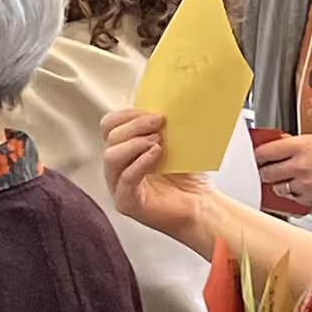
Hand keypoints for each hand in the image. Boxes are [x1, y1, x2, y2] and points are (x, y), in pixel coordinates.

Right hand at [101, 109, 211, 246]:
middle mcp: (117, 167)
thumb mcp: (173, 143)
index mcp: (124, 150)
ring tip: (157, 142)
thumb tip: (160, 105)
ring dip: (135, 143)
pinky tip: (156, 155)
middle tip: (158, 123)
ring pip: (111, 157)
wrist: (201, 205)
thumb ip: (160, 127)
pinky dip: (139, 163)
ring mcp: (119, 186)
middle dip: (134, 126)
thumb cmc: (188, 177)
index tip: (151, 112)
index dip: (127, 115)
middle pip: (109, 138)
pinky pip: (125, 179)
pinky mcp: (126, 202)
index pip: (110, 126)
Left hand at [253, 133, 311, 208]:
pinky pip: (295, 200)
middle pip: (267, 173)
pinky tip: (305, 190)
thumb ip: (302, 145)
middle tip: (268, 171)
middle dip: (266, 173)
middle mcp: (300, 165)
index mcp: (302, 145)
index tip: (257, 158)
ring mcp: (306, 184)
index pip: (266, 151)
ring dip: (281, 186)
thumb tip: (286, 148)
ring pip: (279, 189)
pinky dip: (297, 197)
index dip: (258, 156)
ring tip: (289, 181)